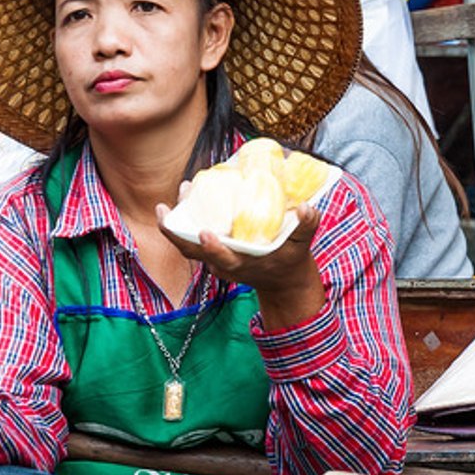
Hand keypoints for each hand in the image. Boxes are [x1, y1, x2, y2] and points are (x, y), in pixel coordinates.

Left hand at [156, 196, 324, 327]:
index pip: (223, 260)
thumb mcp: (302, 246)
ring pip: (186, 244)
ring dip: (175, 223)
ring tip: (178, 193)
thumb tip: (307, 207)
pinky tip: (188, 195)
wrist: (282, 281)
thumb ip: (306, 226)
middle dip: (175, 233)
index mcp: (244, 264)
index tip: (205, 233)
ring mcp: (215, 259)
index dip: (213, 249)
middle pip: (192, 252)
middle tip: (167, 208)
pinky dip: (184, 220)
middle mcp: (224, 264)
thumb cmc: (290, 260)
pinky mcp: (212, 251)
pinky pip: (190, 238)